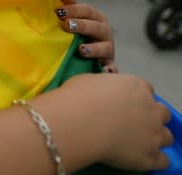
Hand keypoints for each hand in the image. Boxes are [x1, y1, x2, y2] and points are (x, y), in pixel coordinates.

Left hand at [56, 0, 116, 72]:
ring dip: (94, 48)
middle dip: (82, 25)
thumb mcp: (76, 19)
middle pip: (97, 27)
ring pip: (105, 47)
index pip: (88, 11)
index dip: (74, 10)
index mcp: (96, 18)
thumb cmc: (81, 34)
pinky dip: (109, 69)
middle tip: (67, 25)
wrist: (91, 59)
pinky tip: (104, 70)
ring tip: (81, 49)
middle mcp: (105, 33)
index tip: (59, 11)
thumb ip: (70, 6)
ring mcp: (108, 50)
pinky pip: (111, 68)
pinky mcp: (108, 66)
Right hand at [57, 73, 171, 170]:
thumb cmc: (77, 98)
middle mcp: (151, 109)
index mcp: (137, 87)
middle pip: (162, 113)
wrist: (77, 123)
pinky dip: (155, 159)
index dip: (136, 98)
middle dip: (150, 117)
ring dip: (155, 138)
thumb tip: (101, 94)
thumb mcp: (89, 81)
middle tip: (131, 122)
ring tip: (136, 142)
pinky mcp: (151, 156)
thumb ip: (104, 88)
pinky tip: (140, 158)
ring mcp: (154, 133)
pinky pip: (163, 160)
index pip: (146, 90)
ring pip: (166, 137)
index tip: (125, 104)